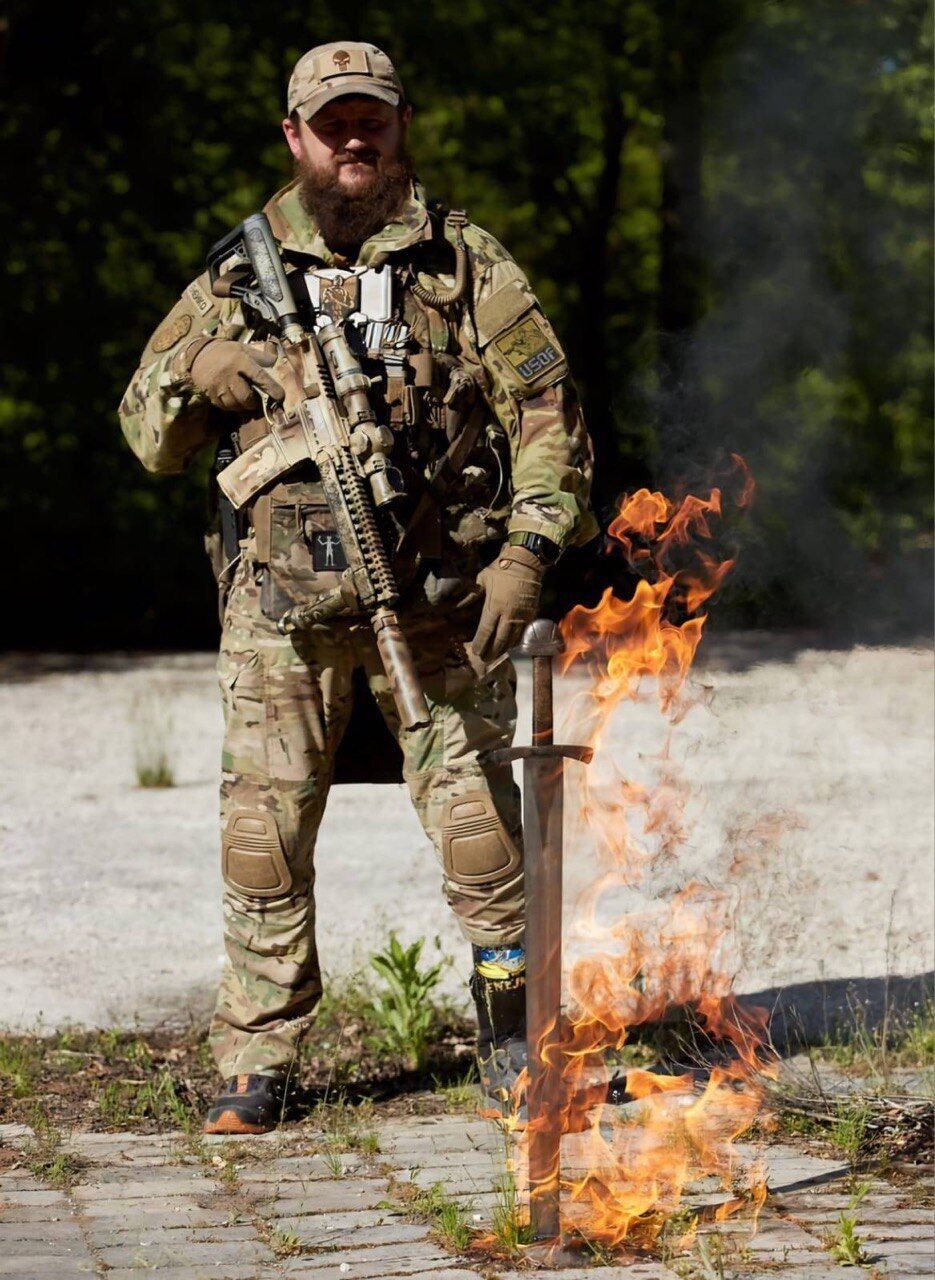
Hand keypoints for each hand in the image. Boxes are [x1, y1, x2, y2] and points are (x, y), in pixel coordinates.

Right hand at [188, 339, 284, 412]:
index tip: (281, 397)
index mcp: (240, 361)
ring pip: (236, 405)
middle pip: (246, 397)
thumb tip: (276, 362)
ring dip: (243, 405)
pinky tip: (233, 398)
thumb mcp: (244, 349)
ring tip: (244, 398)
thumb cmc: (227, 352)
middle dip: (254, 402)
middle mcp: (229, 374)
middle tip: (255, 398)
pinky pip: (225, 407)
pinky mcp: (211, 394)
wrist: (199, 355)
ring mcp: (218, 385)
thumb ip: (261, 356)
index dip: (272, 388)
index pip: (259, 377)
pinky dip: (232, 406)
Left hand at [468, 544, 544, 665]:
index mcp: (494, 606)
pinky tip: (510, 645)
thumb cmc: (502, 569)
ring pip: (512, 639)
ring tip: (496, 655)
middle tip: (485, 659)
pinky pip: (522, 633)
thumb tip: (458, 605)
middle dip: (491, 651)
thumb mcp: (483, 578)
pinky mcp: (531, 615)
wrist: (527, 562)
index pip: (485, 631)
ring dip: (503, 649)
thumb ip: (471, 595)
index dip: (480, 643)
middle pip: (499, 640)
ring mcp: (521, 616)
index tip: (476, 651)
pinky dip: (515, 641)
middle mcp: (508, 615)